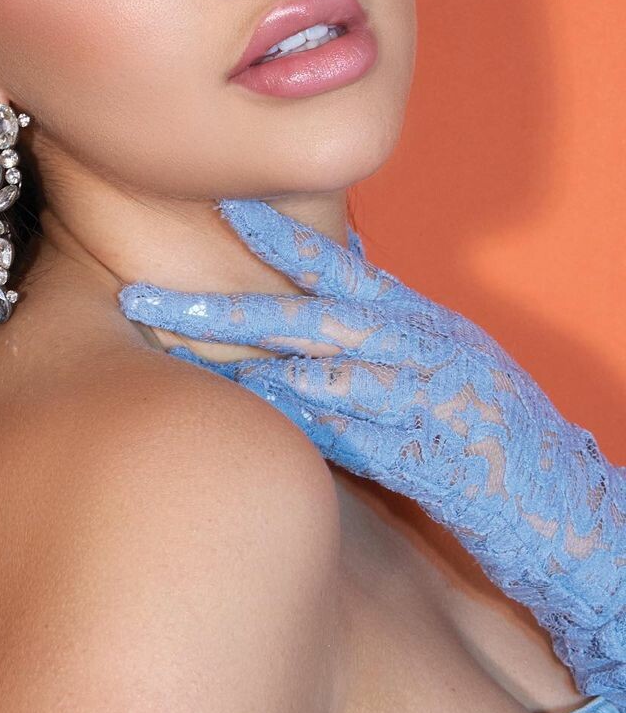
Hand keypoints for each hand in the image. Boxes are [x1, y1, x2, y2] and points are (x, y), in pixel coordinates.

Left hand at [118, 198, 625, 700]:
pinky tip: (247, 413)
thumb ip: (377, 342)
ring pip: (321, 375)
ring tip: (170, 348)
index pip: (340, 268)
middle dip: (222, 308)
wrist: (569, 506)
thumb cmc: (495, 437)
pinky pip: (351, 438)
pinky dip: (297, 424)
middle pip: (309, 319)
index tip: (219, 206)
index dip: (277, 236)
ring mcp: (427, 403)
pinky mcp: (432, 461)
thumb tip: (306, 323)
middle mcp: (423, 350)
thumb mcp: (444, 367)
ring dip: (240, 362)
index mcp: (421, 323)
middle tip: (143, 300)